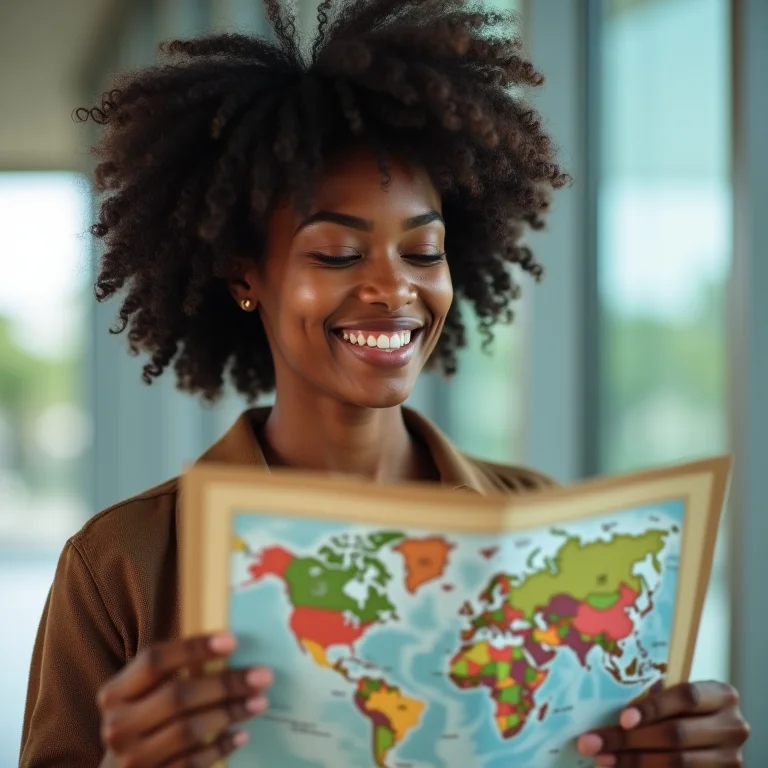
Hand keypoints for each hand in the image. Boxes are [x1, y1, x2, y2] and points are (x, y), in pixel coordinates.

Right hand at [97, 632, 271, 767]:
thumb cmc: (143, 724)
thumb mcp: (144, 697)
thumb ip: (172, 674)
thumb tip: (228, 647)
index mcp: (115, 693)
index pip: (154, 661)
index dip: (193, 648)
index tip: (233, 641)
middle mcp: (118, 726)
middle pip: (177, 696)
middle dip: (225, 683)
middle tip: (263, 676)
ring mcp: (131, 759)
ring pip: (188, 729)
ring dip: (230, 713)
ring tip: (260, 702)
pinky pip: (192, 762)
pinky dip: (220, 747)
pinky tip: (242, 735)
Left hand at [576, 681, 748, 765]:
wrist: (713, 735)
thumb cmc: (685, 709)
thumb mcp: (678, 698)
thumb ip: (655, 700)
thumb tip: (606, 709)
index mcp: (722, 695)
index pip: (687, 697)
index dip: (653, 708)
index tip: (622, 718)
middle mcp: (733, 727)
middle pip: (676, 735)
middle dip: (629, 740)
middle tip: (592, 743)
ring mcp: (731, 759)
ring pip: (678, 763)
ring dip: (634, 763)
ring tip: (602, 760)